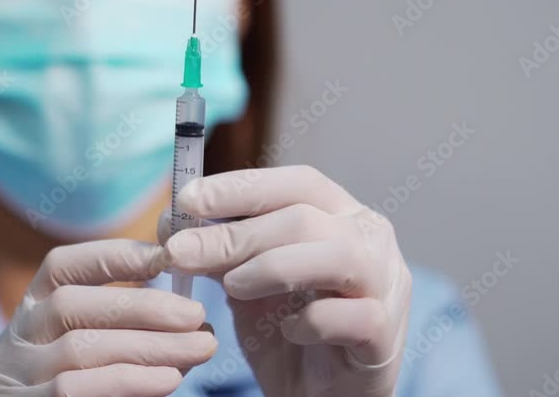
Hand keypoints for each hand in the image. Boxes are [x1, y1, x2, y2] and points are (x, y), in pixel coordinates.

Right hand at [0, 239, 216, 396]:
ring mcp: (14, 377)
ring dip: (148, 345)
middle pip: (69, 304)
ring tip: (199, 347)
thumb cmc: (82, 388)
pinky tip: (168, 378)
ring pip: (79, 348)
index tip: (165, 257)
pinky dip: (127, 381)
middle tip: (196, 314)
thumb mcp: (91, 352)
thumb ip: (127, 332)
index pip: (60, 267)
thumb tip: (192, 322)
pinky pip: (74, 389)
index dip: (112, 255)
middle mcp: (16, 339)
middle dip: (141, 305)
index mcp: (31, 312)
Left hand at [159, 165, 411, 396]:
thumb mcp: (246, 284)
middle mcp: (370, 238)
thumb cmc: (289, 329)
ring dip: (272, 267)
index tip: (187, 198)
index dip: (242, 186)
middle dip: (236, 234)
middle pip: (305, 218)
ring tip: (230, 287)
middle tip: (181, 251)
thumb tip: (172, 223)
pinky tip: (287, 330)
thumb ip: (221, 252)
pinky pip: (353, 316)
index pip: (296, 182)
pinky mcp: (385, 334)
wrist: (321, 396)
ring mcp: (385, 284)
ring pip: (337, 256)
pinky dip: (312, 321)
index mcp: (340, 214)